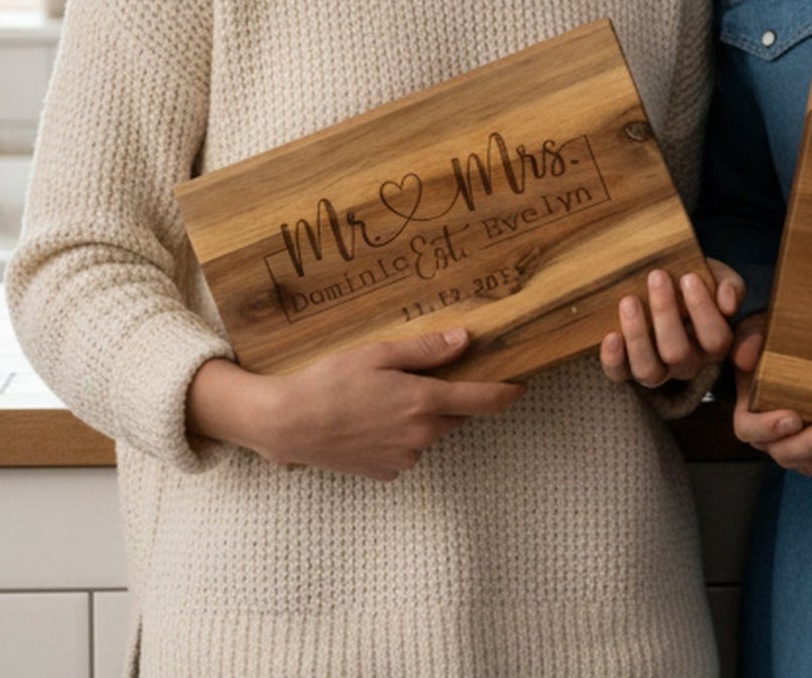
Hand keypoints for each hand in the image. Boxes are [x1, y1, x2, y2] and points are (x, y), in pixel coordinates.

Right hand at [188, 328, 523, 481]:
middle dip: (452, 399)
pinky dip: (399, 435)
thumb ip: (426, 350)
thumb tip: (465, 339)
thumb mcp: (379, 354)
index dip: (505, 393)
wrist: (290, 424)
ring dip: (421, 417)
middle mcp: (421, 435)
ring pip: (429, 433)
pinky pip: (406, 450)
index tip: (521, 386)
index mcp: (424, 402)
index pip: (481, 400)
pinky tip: (371, 421)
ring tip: (383, 398)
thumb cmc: (332, 381)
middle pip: (455, 416)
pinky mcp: (385, 472)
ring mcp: (404, 458)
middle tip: (425, 379)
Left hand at [599, 260, 743, 386]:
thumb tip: (728, 302)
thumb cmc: (692, 281)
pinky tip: (611, 336)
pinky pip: (619, 374)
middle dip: (665, 313)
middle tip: (656, 276)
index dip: (703, 310)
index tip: (689, 277)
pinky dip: (614, 358)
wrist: (662, 282)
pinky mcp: (626, 370)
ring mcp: (657, 370)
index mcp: (713, 344)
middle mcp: (687, 363)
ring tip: (629, 301)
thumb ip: (730, 286)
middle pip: (678, 353)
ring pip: (649, 371)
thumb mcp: (716, 277)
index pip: (715, 338)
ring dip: (638, 336)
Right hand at [729, 315, 811, 476]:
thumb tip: (746, 356)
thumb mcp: (756, 331)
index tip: (792, 417)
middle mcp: (777, 441)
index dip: (769, 427)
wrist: (799, 349)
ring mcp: (808, 451)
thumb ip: (750, 339)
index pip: (752, 428)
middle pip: (794, 453)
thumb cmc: (773, 342)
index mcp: (752, 415)